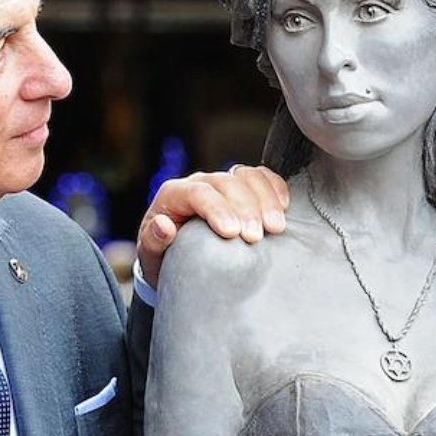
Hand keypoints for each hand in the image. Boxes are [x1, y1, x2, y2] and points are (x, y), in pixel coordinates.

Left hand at [135, 166, 289, 290]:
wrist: (178, 258)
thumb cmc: (164, 257)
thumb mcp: (150, 255)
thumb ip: (152, 241)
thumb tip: (164, 225)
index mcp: (173, 194)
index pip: (197, 192)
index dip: (216, 208)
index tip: (232, 232)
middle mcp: (200, 182)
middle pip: (227, 182)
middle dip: (245, 208)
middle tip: (256, 237)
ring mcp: (223, 182)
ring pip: (248, 176)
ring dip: (266, 200)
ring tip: (275, 228)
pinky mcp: (243, 188)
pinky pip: (263, 177)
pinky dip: (276, 188)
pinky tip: (284, 208)